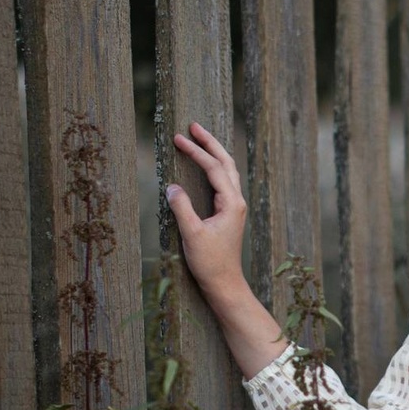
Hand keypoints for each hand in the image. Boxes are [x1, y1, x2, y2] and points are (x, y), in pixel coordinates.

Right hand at [165, 123, 288, 378]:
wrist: (224, 284)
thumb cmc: (210, 262)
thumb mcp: (191, 234)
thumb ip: (182, 208)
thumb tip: (172, 186)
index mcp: (231, 203)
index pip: (213, 168)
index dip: (196, 151)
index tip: (179, 138)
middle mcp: (236, 201)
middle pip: (226, 162)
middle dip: (210, 143)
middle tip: (193, 125)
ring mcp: (234, 207)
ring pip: (226, 171)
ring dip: (213, 153)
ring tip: (198, 138)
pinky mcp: (229, 214)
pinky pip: (223, 182)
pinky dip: (214, 168)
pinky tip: (205, 165)